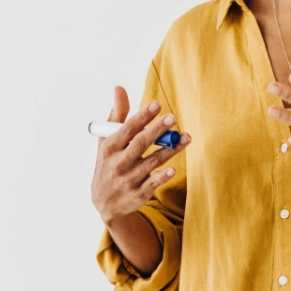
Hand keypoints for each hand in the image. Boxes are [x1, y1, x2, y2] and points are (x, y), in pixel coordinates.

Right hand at [89, 86, 190, 225]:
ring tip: (186, 137)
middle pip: (140, 144)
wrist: (104, 202)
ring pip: (151, 162)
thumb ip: (117, 115)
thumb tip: (119, 88)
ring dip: (169, 150)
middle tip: (173, 118)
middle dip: (156, 131)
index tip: (157, 105)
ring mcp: (128, 179)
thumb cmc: (109, 162)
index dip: (142, 117)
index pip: (127, 129)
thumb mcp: (107, 140)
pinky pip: (152, 184)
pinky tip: (173, 169)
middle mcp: (118, 163)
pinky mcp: (138, 194)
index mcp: (110, 147)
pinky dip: (162, 177)